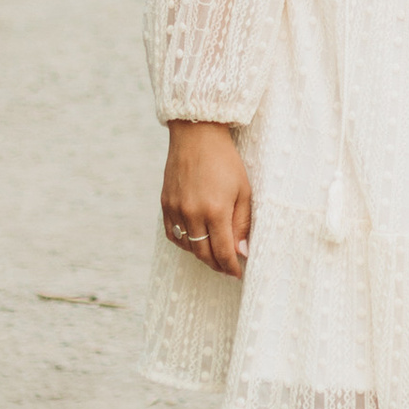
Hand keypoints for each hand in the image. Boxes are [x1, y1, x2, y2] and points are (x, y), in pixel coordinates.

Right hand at [161, 120, 251, 273]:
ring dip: (201, 255)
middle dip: (217, 265)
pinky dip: (185, 242)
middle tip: (228, 269)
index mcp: (215, 210)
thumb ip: (242, 223)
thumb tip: (242, 252)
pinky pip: (173, 234)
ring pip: (188, 246)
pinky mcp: (165, 204)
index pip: (223, 252)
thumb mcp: (243, 190)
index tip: (238, 273)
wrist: (197, 135)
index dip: (231, 267)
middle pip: (203, 254)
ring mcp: (176, 209)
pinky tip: (196, 241)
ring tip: (214, 255)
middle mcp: (192, 213)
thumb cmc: (225, 160)